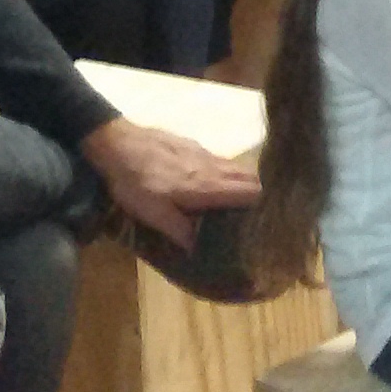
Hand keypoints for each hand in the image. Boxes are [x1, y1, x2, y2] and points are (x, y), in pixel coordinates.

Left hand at [80, 117, 259, 244]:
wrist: (117, 142)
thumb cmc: (135, 180)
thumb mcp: (153, 213)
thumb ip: (179, 230)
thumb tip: (200, 249)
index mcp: (206, 186)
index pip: (249, 193)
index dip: (265, 205)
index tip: (274, 220)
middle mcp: (212, 167)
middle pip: (249, 179)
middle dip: (263, 195)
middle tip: (265, 214)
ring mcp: (204, 153)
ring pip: (237, 168)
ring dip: (247, 183)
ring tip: (249, 201)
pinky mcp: (193, 145)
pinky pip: (221, 160)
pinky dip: (230, 172)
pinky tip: (220, 182)